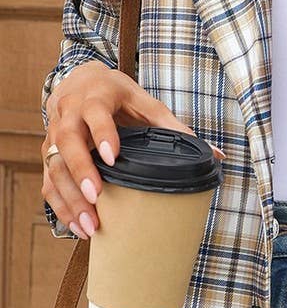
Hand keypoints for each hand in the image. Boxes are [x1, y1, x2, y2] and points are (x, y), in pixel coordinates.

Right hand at [41, 61, 225, 239]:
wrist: (81, 81)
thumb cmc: (118, 96)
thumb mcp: (147, 104)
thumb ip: (176, 128)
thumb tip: (216, 155)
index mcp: (96, 97)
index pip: (95, 113)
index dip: (103, 133)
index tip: (113, 157)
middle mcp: (69, 113)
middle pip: (67, 141)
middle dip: (80, 171)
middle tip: (95, 197)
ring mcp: (54, 133)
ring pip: (54, 166)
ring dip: (70, 198)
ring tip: (89, 225)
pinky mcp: (48, 153)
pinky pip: (49, 182)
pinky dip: (60, 206)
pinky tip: (76, 227)